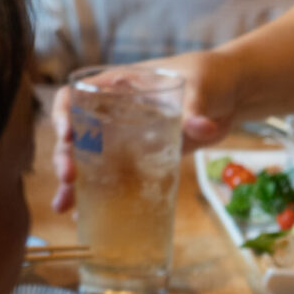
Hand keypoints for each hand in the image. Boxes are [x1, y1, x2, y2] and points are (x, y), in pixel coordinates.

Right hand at [52, 49, 238, 209]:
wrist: (229, 96)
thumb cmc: (207, 78)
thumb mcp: (199, 88)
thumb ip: (196, 109)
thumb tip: (202, 127)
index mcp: (116, 87)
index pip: (75, 97)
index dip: (64, 114)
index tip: (67, 136)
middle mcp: (112, 114)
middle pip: (77, 135)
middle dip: (67, 157)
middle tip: (70, 178)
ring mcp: (125, 139)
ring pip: (90, 161)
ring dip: (75, 184)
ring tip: (66, 207)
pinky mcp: (141, 160)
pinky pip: (116, 178)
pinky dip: (103, 196)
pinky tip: (88, 216)